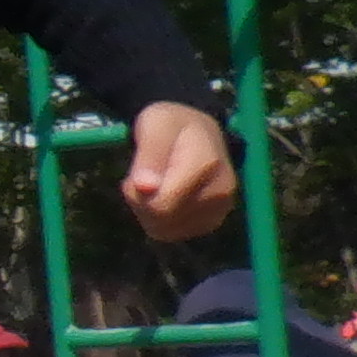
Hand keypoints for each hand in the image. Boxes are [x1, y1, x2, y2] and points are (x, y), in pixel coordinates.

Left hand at [124, 102, 235, 241]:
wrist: (197, 131)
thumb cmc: (172, 123)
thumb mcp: (154, 123)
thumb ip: (149, 153)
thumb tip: (145, 188)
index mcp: (206, 166)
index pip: (160, 205)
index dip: (136, 193)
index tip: (136, 173)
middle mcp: (220, 192)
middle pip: (161, 220)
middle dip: (140, 201)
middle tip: (142, 177)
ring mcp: (219, 210)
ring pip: (164, 230)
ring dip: (147, 211)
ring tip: (155, 184)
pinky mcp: (212, 222)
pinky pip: (172, 233)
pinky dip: (159, 220)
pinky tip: (164, 197)